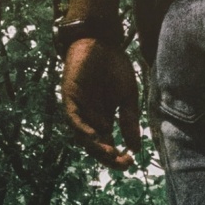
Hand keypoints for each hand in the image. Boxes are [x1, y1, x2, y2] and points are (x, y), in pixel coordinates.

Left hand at [62, 37, 141, 168]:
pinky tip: (94, 136)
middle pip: (95, 145)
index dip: (117, 156)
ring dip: (95, 146)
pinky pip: (73, 119)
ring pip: (82, 136)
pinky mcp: (70, 98)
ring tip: (110, 153)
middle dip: (107, 156)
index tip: (131, 162)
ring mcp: (78, 109)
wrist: (102, 42)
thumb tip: (135, 147)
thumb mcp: (128, 97)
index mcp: (103, 119)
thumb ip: (129, 121)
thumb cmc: (114, 67)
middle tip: (121, 162)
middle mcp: (89, 118)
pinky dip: (82, 129)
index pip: (108, 145)